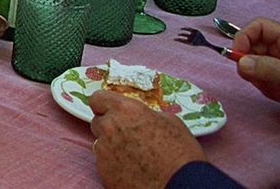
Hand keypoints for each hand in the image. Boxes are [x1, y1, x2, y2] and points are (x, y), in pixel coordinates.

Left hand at [88, 89, 204, 188]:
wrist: (182, 185)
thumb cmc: (182, 154)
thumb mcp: (170, 122)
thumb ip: (146, 115)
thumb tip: (140, 117)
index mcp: (125, 110)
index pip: (97, 99)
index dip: (104, 105)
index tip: (111, 112)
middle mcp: (109, 127)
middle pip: (99, 122)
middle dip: (110, 127)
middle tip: (129, 137)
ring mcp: (103, 150)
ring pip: (100, 143)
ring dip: (112, 146)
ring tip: (134, 156)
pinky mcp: (103, 170)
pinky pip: (103, 162)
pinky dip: (114, 164)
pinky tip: (132, 169)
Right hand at [232, 17, 279, 102]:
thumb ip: (268, 68)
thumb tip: (240, 64)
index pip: (258, 26)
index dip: (244, 38)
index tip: (237, 57)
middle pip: (254, 48)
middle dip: (252, 67)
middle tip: (257, 81)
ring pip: (257, 66)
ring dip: (263, 82)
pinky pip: (266, 79)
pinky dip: (271, 89)